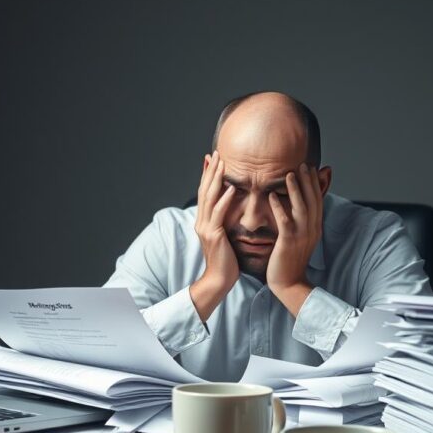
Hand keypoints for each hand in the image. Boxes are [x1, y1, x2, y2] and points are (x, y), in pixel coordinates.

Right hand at [189, 150, 238, 320]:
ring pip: (209, 198)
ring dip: (215, 179)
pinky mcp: (214, 236)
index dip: (207, 175)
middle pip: (205, 190)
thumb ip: (224, 222)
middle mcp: (201, 222)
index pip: (205, 193)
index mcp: (204, 221)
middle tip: (216, 152)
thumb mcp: (224, 237)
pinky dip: (224, 200)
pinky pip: (219, 214)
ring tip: (221, 163)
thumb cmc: (226, 261)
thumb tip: (231, 210)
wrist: (218, 280)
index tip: (212, 158)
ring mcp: (206, 228)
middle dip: (210, 170)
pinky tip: (230, 188)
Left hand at [267, 163, 323, 315]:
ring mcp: (301, 236)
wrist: (289, 284)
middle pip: (312, 200)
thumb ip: (301, 224)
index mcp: (314, 228)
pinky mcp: (288, 242)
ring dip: (296, 189)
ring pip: (301, 208)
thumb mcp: (300, 240)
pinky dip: (280, 207)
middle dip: (308, 181)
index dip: (314, 184)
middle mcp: (311, 230)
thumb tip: (300, 210)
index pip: (317, 201)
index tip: (310, 169)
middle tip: (303, 164)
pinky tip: (273, 195)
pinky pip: (285, 221)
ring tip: (290, 173)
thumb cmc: (289, 262)